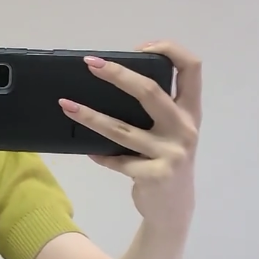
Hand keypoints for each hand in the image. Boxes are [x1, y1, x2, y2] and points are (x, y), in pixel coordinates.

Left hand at [59, 40, 202, 228]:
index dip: (169, 50)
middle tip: (90, 64)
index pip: (192, 68)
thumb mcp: (172, 134)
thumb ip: (157, 111)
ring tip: (66, 105)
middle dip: (118, 74)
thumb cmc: (167, 163)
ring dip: (90, 116)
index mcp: (190, 112)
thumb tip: (115, 82)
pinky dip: (100, 155)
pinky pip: (117, 160)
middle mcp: (185, 129)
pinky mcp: (154, 174)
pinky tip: (89, 151)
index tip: (141, 48)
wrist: (174, 211)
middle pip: (150, 91)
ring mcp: (171, 153)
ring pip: (122, 129)